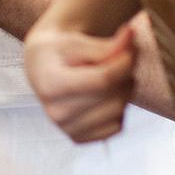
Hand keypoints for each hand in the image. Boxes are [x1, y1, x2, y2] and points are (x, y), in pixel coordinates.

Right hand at [24, 21, 136, 142]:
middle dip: (126, 74)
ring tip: (113, 74)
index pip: (103, 80)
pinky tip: (106, 94)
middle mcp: (55, 113)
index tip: (131, 47)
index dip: (125, 63)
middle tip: (123, 57)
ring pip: (118, 113)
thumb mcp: (79, 41)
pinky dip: (118, 109)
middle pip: (114, 98)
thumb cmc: (61, 50)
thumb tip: (131, 34)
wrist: (43, 67)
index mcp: (50, 85)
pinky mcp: (79, 139)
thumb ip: (107, 44)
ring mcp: (67, 129)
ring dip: (125, 90)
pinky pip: (116, 127)